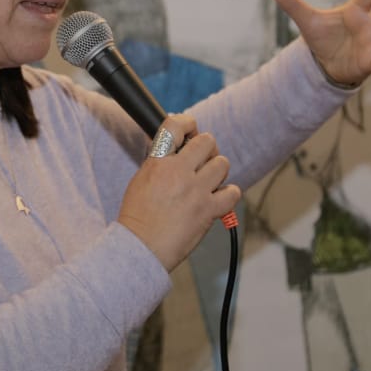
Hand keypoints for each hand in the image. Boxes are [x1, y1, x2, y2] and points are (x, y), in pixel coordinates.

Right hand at [118, 114, 241, 271]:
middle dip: (206, 148)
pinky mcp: (209, 211)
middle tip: (201, 160)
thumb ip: (160, 162)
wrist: (141, 247)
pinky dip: (228, 193)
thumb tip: (177, 149)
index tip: (190, 129)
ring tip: (207, 181)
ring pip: (222, 163)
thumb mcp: (141, 179)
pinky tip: (218, 197)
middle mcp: (179, 172)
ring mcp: (196, 191)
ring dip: (217, 170)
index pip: (175, 125)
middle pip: (207, 141)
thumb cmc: (138, 217)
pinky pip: (233, 192)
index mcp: (158, 162)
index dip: (187, 123)